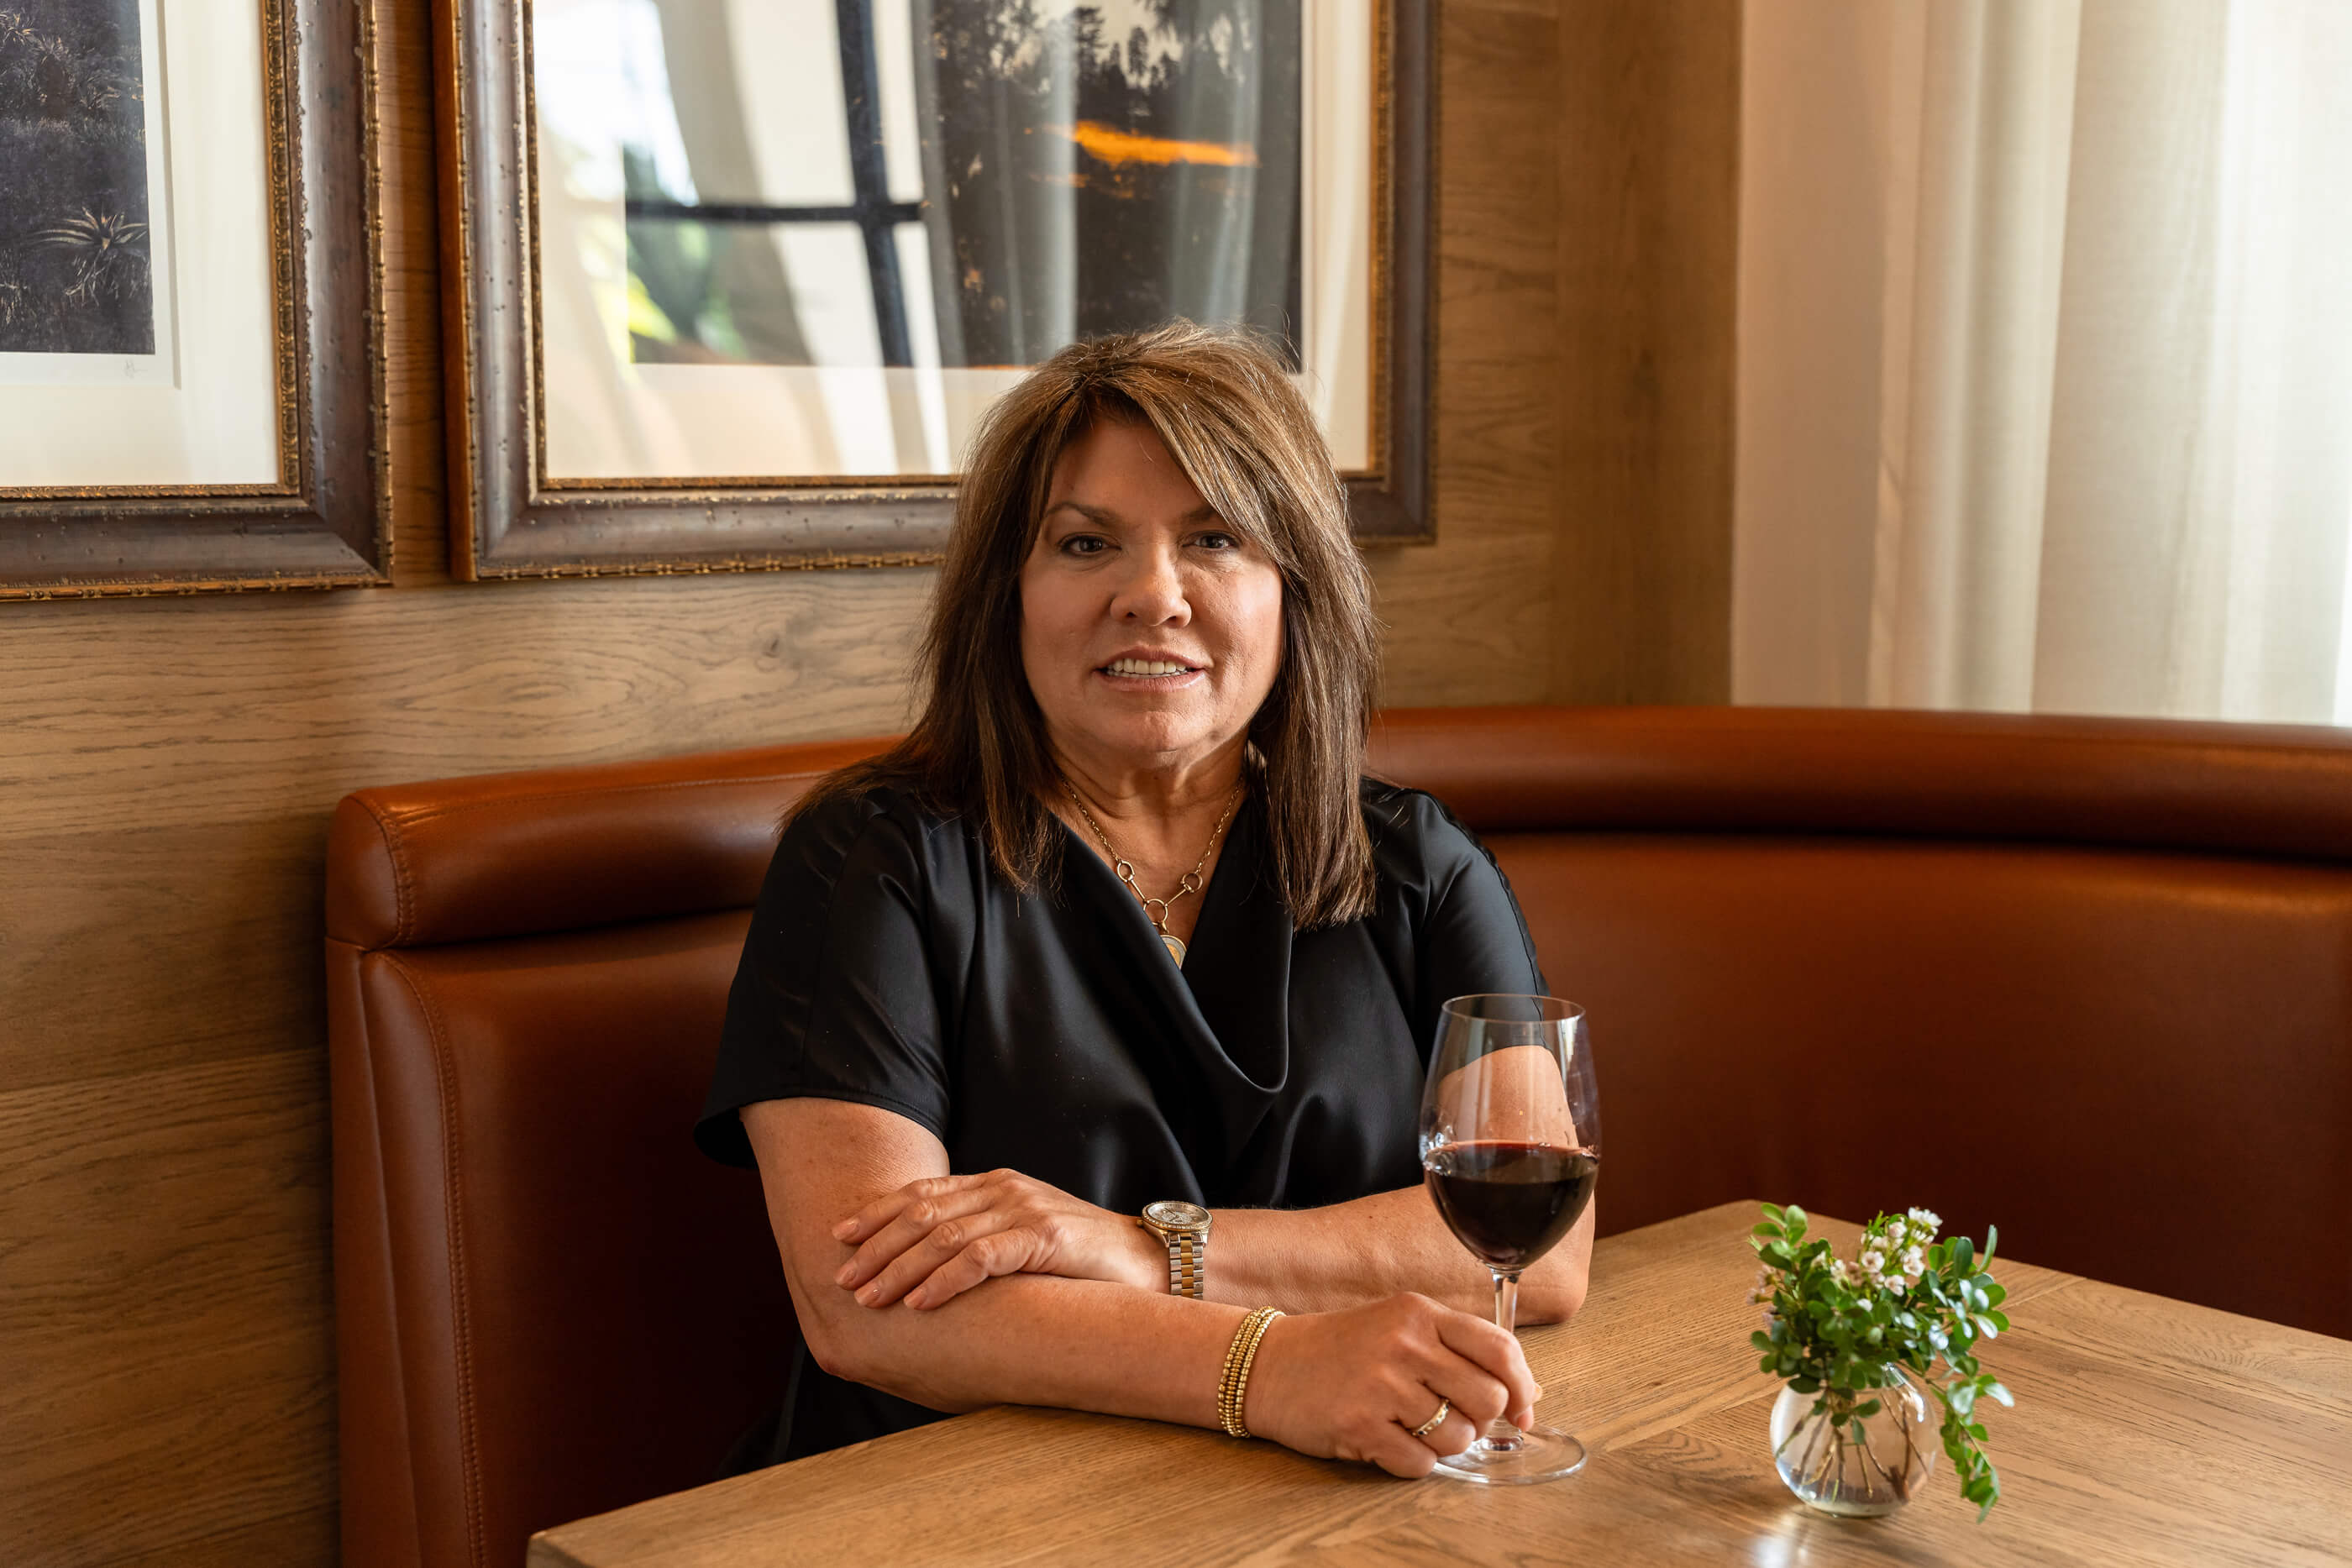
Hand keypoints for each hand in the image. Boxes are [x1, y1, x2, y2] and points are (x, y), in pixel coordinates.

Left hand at [831, 1168, 1165, 1308]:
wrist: (1150, 1262)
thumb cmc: (1083, 1261)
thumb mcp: (1024, 1239)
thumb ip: (982, 1240)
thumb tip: (926, 1271)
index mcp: (995, 1185)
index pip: (923, 1192)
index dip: (877, 1213)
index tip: (839, 1237)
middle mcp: (1004, 1189)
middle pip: (923, 1212)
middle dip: (876, 1246)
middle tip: (842, 1278)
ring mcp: (1023, 1209)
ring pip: (943, 1236)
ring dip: (899, 1268)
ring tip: (869, 1297)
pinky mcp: (1043, 1236)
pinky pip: (980, 1257)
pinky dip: (944, 1281)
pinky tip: (919, 1303)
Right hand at [1241, 1293, 1541, 1477]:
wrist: (1268, 1365)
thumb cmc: (1342, 1349)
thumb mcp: (1400, 1327)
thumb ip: (1458, 1350)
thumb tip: (1528, 1392)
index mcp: (1419, 1313)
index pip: (1500, 1348)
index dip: (1521, 1386)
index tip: (1522, 1409)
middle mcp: (1404, 1343)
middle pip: (1488, 1398)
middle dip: (1479, 1419)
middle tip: (1451, 1417)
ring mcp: (1381, 1385)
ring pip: (1457, 1436)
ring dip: (1444, 1444)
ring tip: (1411, 1428)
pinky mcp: (1360, 1424)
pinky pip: (1420, 1464)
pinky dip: (1412, 1463)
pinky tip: (1388, 1442)